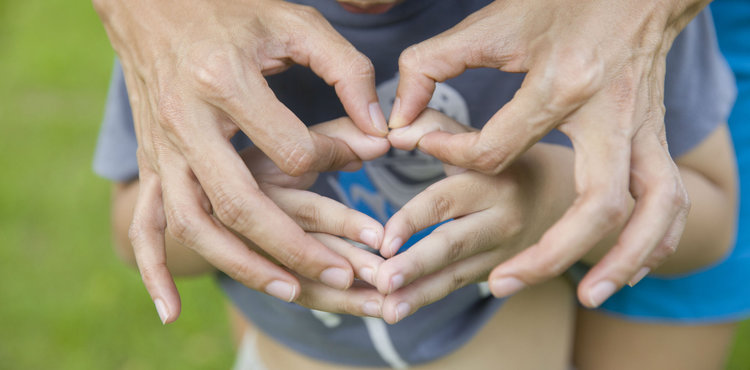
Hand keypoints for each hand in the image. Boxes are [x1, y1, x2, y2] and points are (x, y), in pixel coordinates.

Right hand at [91, 0, 392, 318]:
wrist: (151, 4)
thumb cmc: (230, 10)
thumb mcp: (294, 25)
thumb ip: (347, 71)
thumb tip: (381, 131)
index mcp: (224, 82)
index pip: (293, 149)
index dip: (337, 160)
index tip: (364, 156)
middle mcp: (186, 123)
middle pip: (241, 205)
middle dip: (296, 249)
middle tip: (345, 277)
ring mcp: (161, 149)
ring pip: (197, 226)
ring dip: (243, 266)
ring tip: (290, 291)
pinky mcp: (149, 162)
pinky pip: (146, 225)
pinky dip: (153, 273)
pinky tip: (169, 312)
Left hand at [374, 110, 572, 322]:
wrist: (562, 195)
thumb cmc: (504, 160)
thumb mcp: (478, 138)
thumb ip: (434, 129)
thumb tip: (394, 131)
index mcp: (492, 180)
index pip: (447, 201)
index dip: (414, 220)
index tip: (384, 241)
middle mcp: (502, 219)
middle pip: (454, 245)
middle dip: (417, 266)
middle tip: (383, 282)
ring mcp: (504, 252)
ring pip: (457, 275)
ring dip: (420, 295)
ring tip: (388, 311)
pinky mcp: (499, 272)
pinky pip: (460, 286)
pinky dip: (429, 299)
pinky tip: (401, 310)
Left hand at [389, 0, 705, 306]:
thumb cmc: (564, 2)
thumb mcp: (494, 23)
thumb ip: (434, 63)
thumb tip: (399, 115)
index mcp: (565, 84)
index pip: (498, 150)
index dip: (454, 155)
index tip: (430, 147)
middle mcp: (613, 114)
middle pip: (596, 204)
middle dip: (551, 254)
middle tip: (502, 283)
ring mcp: (644, 129)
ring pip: (652, 211)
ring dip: (622, 259)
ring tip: (590, 293)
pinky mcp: (659, 136)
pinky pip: (672, 200)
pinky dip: (656, 240)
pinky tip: (629, 264)